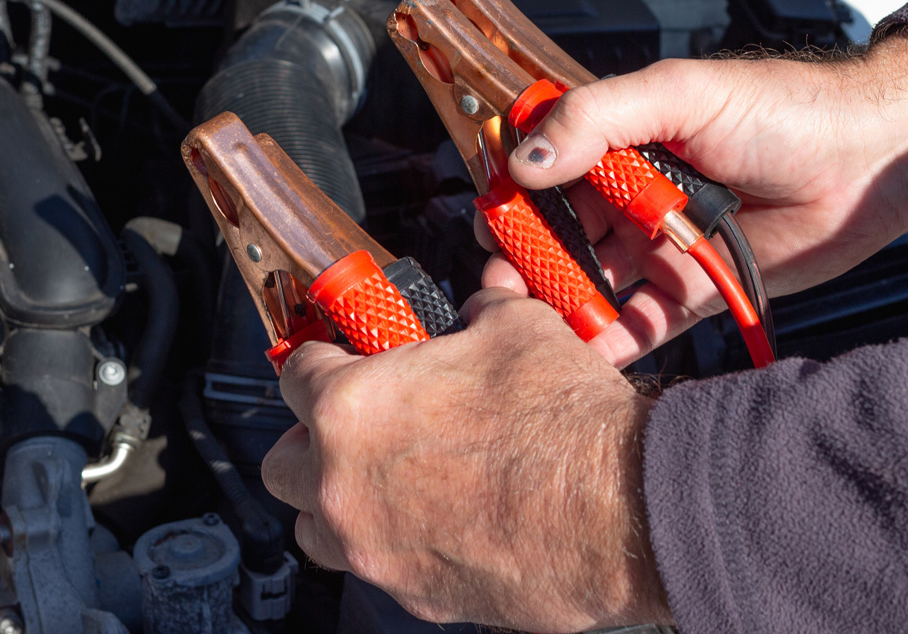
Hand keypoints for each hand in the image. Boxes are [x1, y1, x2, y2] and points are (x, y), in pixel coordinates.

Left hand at [261, 288, 671, 631]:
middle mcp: (344, 485)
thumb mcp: (516, 327)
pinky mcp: (416, 596)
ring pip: (315, 529)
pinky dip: (394, 542)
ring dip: (336, 501)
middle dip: (310, 439)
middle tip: (353, 423)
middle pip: (282, 463)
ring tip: (385, 479)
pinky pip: (378, 567)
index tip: (335, 360)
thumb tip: (477, 310)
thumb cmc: (566, 421)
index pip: (293, 375)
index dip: (318, 360)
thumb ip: (475, 315)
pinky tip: (441, 520)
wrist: (624, 510)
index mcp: (351, 408)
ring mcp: (375, 550)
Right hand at [492, 32, 907, 366]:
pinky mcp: (689, 290)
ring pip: (589, 282)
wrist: (870, 162)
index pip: (542, 170)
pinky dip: (609, 340)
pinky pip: (638, 321)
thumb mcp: (681, 93)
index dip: (511, 198)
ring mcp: (656, 245)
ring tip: (534, 328)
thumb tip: (526, 159)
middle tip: (503, 289)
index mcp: (617, 140)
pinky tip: (586, 352)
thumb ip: (598, 118)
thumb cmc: (785, 110)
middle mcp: (628, 195)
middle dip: (525, 262)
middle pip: (555, 235)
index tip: (492, 224)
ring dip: (559, 305)